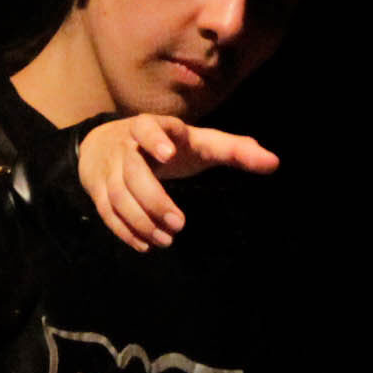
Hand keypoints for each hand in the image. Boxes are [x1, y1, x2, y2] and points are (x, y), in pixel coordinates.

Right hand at [76, 114, 280, 251]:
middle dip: (154, 200)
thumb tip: (274, 162)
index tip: (168, 154)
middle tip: (179, 225)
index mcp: (154, 129)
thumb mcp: (199, 142)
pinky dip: (124, 231)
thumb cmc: (168, 144)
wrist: (108, 142)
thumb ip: (234, 150)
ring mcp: (110, 168)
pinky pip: (106, 211)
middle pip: (133, 173)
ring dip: (141, 221)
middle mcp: (127, 146)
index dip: (154, 139)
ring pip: (118, 195)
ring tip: (166, 240)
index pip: (147, 127)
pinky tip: (146, 245)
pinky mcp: (98, 188)